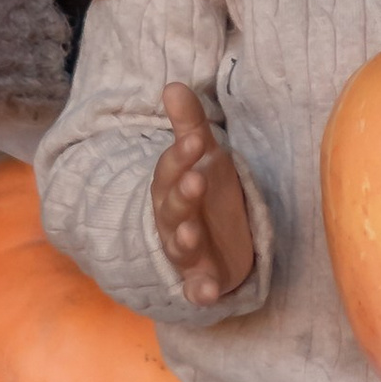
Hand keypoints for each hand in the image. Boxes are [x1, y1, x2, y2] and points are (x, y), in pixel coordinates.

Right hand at [151, 82, 254, 307]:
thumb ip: (190, 124)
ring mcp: (186, 250)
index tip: (198, 138)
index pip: (171, 168)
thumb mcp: (201, 157)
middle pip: (173, 206)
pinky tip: (208, 296)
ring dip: (184, 240)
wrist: (208, 240)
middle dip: (182, 193)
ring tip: (189, 233)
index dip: (182, 154)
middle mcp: (173, 218)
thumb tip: (173, 85)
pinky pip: (197, 287)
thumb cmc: (204, 192)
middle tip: (196, 179)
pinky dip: (200, 292)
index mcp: (171, 186)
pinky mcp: (201, 276)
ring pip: (180, 244)